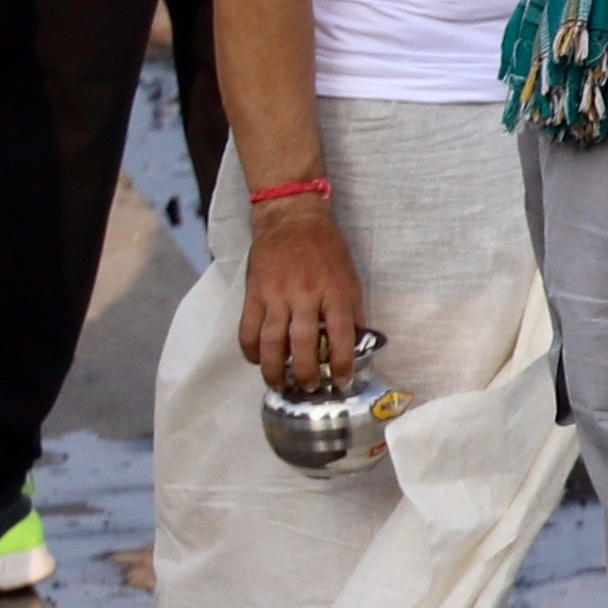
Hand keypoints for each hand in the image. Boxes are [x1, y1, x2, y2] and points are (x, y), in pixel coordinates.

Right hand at [234, 193, 363, 392]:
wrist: (292, 219)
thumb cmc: (326, 251)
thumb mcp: (351, 280)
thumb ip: (354, 313)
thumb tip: (359, 347)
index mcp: (334, 293)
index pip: (341, 336)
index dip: (342, 364)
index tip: (342, 381)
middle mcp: (304, 296)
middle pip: (302, 344)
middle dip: (306, 373)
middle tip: (310, 388)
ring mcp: (276, 295)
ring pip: (271, 341)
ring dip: (275, 368)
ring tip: (281, 385)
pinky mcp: (254, 293)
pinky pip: (247, 328)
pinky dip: (250, 349)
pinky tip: (258, 360)